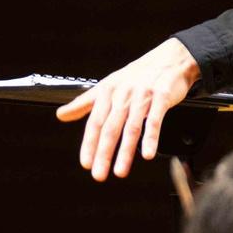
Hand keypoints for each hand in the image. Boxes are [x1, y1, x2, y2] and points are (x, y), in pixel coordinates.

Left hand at [58, 38, 198, 179]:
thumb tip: (61, 114)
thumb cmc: (138, 75)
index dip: (89, 143)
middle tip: (99, 173)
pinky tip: (147, 153)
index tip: (86, 162)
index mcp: (108, 92)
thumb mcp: (107, 86)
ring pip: (131, 127)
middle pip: (110, 128)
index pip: (95, 121)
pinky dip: (151, 138)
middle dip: (104, 153)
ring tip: (120, 171)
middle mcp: (123, 94)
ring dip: (125, 152)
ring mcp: (142, 96)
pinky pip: (154, 120)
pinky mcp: (161, 98)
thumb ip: (84, 103)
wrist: (170, 59)